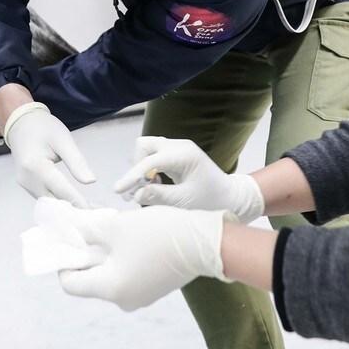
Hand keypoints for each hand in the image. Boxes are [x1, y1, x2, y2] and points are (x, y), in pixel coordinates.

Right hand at [4, 102, 95, 206]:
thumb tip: (91, 182)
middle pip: (53, 201)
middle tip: (95, 215)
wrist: (21, 124)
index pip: (61, 189)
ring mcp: (25, 184)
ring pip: (48, 203)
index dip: (78, 202)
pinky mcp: (27, 186)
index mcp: (36, 166)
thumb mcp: (63, 139)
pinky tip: (74, 204)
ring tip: (88, 212)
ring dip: (67, 208)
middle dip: (74, 210)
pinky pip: (44, 198)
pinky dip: (59, 202)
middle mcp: (27, 180)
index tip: (94, 213)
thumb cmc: (44, 128)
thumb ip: (76, 161)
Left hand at [39, 199, 228, 310]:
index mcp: (110, 288)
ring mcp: (140, 295)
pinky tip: (128, 234)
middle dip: (86, 250)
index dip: (63, 259)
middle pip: (91, 276)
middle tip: (85, 225)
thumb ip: (87, 230)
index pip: (71, 282)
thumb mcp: (117, 226)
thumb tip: (69, 230)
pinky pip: (128, 272)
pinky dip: (122, 255)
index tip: (65, 237)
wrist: (205, 241)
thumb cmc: (158, 234)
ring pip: (111, 272)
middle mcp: (123, 299)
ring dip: (105, 250)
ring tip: (109, 224)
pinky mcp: (154, 287)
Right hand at [114, 137, 264, 223]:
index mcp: (184, 155)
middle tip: (140, 190)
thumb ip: (159, 196)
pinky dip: (149, 169)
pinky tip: (156, 186)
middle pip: (144, 145)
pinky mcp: (176, 154)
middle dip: (136, 166)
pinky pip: (154, 156)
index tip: (118, 190)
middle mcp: (179, 146)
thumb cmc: (211, 200)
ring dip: (142, 168)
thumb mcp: (185, 202)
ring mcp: (177, 148)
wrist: (230, 196)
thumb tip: (135, 192)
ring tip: (148, 190)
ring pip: (146, 149)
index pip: (150, 160)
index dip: (132, 175)